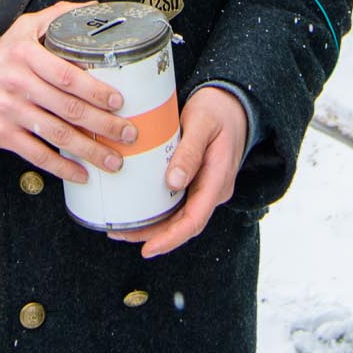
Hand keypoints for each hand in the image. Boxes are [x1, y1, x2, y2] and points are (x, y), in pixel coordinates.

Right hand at [0, 2, 136, 184]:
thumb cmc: (2, 58)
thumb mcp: (24, 28)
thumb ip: (58, 16)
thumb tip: (94, 7)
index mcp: (26, 55)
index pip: (66, 75)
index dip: (94, 90)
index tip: (118, 101)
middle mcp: (18, 83)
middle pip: (68, 108)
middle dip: (103, 124)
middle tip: (128, 133)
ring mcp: (10, 111)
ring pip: (57, 134)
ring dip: (89, 150)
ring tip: (114, 159)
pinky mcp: (3, 135)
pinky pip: (37, 155)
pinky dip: (62, 167)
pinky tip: (82, 174)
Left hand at [108, 85, 248, 258]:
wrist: (232, 104)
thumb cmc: (217, 110)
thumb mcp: (202, 123)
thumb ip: (190, 152)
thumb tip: (173, 183)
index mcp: (218, 179)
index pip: (195, 219)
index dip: (171, 238)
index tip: (148, 249)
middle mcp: (213, 190)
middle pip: (184, 224)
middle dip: (154, 236)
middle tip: (119, 234)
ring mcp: (206, 188)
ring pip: (180, 217)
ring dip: (153, 226)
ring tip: (121, 227)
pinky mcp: (197, 182)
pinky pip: (178, 204)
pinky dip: (158, 211)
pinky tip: (138, 210)